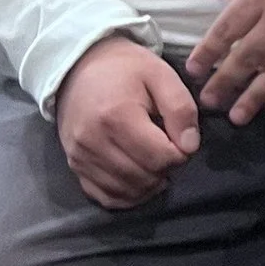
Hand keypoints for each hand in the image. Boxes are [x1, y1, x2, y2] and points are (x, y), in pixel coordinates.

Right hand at [53, 35, 199, 208]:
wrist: (78, 68)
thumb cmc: (124, 70)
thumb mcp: (161, 75)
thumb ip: (181, 109)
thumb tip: (190, 146)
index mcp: (116, 116)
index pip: (161, 157)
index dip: (181, 153)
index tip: (180, 138)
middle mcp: (93, 141)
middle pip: (144, 178)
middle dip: (166, 169)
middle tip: (167, 148)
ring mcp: (80, 156)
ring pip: (127, 192)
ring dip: (150, 184)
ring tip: (154, 160)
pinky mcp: (74, 166)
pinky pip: (105, 197)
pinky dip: (128, 195)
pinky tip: (139, 178)